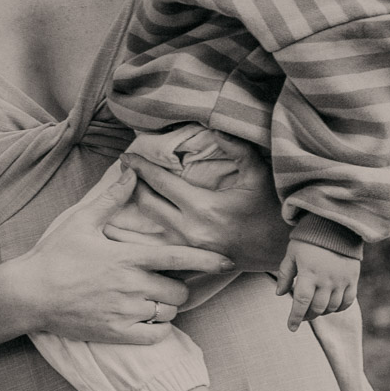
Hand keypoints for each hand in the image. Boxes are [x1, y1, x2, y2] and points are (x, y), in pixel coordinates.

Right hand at [17, 165, 235, 344]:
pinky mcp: (116, 334)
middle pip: (179, 290)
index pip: (178, 257)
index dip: (206, 259)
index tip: (226, 261)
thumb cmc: (55, 253)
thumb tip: (129, 171)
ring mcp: (125, 311)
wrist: (30, 293)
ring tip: (151, 299)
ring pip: (169, 312)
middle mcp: (131, 285)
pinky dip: (157, 329)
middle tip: (164, 281)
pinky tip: (146, 320)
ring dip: (166, 306)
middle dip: (178, 286)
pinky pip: (155, 336)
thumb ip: (111, 198)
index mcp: (127, 256)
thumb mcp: (81, 219)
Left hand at [114, 136, 288, 271]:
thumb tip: (215, 125)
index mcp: (203, 207)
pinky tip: (123, 242)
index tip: (125, 156)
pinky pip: (159, 256)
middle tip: (115, 174)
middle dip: (129, 188)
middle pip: (148, 206)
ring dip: (125, 221)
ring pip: (146, 235)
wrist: (285, 251)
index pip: (161, 183)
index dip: (141, 167)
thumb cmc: (272, 210)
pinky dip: (139, 247)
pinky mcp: (192, 265)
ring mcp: (189, 251)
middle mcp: (190, 230)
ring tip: (104, 210)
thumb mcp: (259, 175)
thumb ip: (237, 148)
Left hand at [276, 241, 359, 332]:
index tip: (291, 328)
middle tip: (302, 316)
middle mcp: (326, 280)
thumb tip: (279, 294)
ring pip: (331, 307)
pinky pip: (347, 301)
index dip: (295, 317)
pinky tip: (331, 306)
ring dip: (322, 312)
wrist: (335, 226)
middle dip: (307, 315)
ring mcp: (341, 280)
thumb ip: (285, 274)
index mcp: (309, 273)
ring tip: (314, 309)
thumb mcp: (292, 253)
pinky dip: (338, 308)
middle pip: (317, 308)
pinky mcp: (352, 279)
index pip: (300, 302)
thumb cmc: (309, 239)